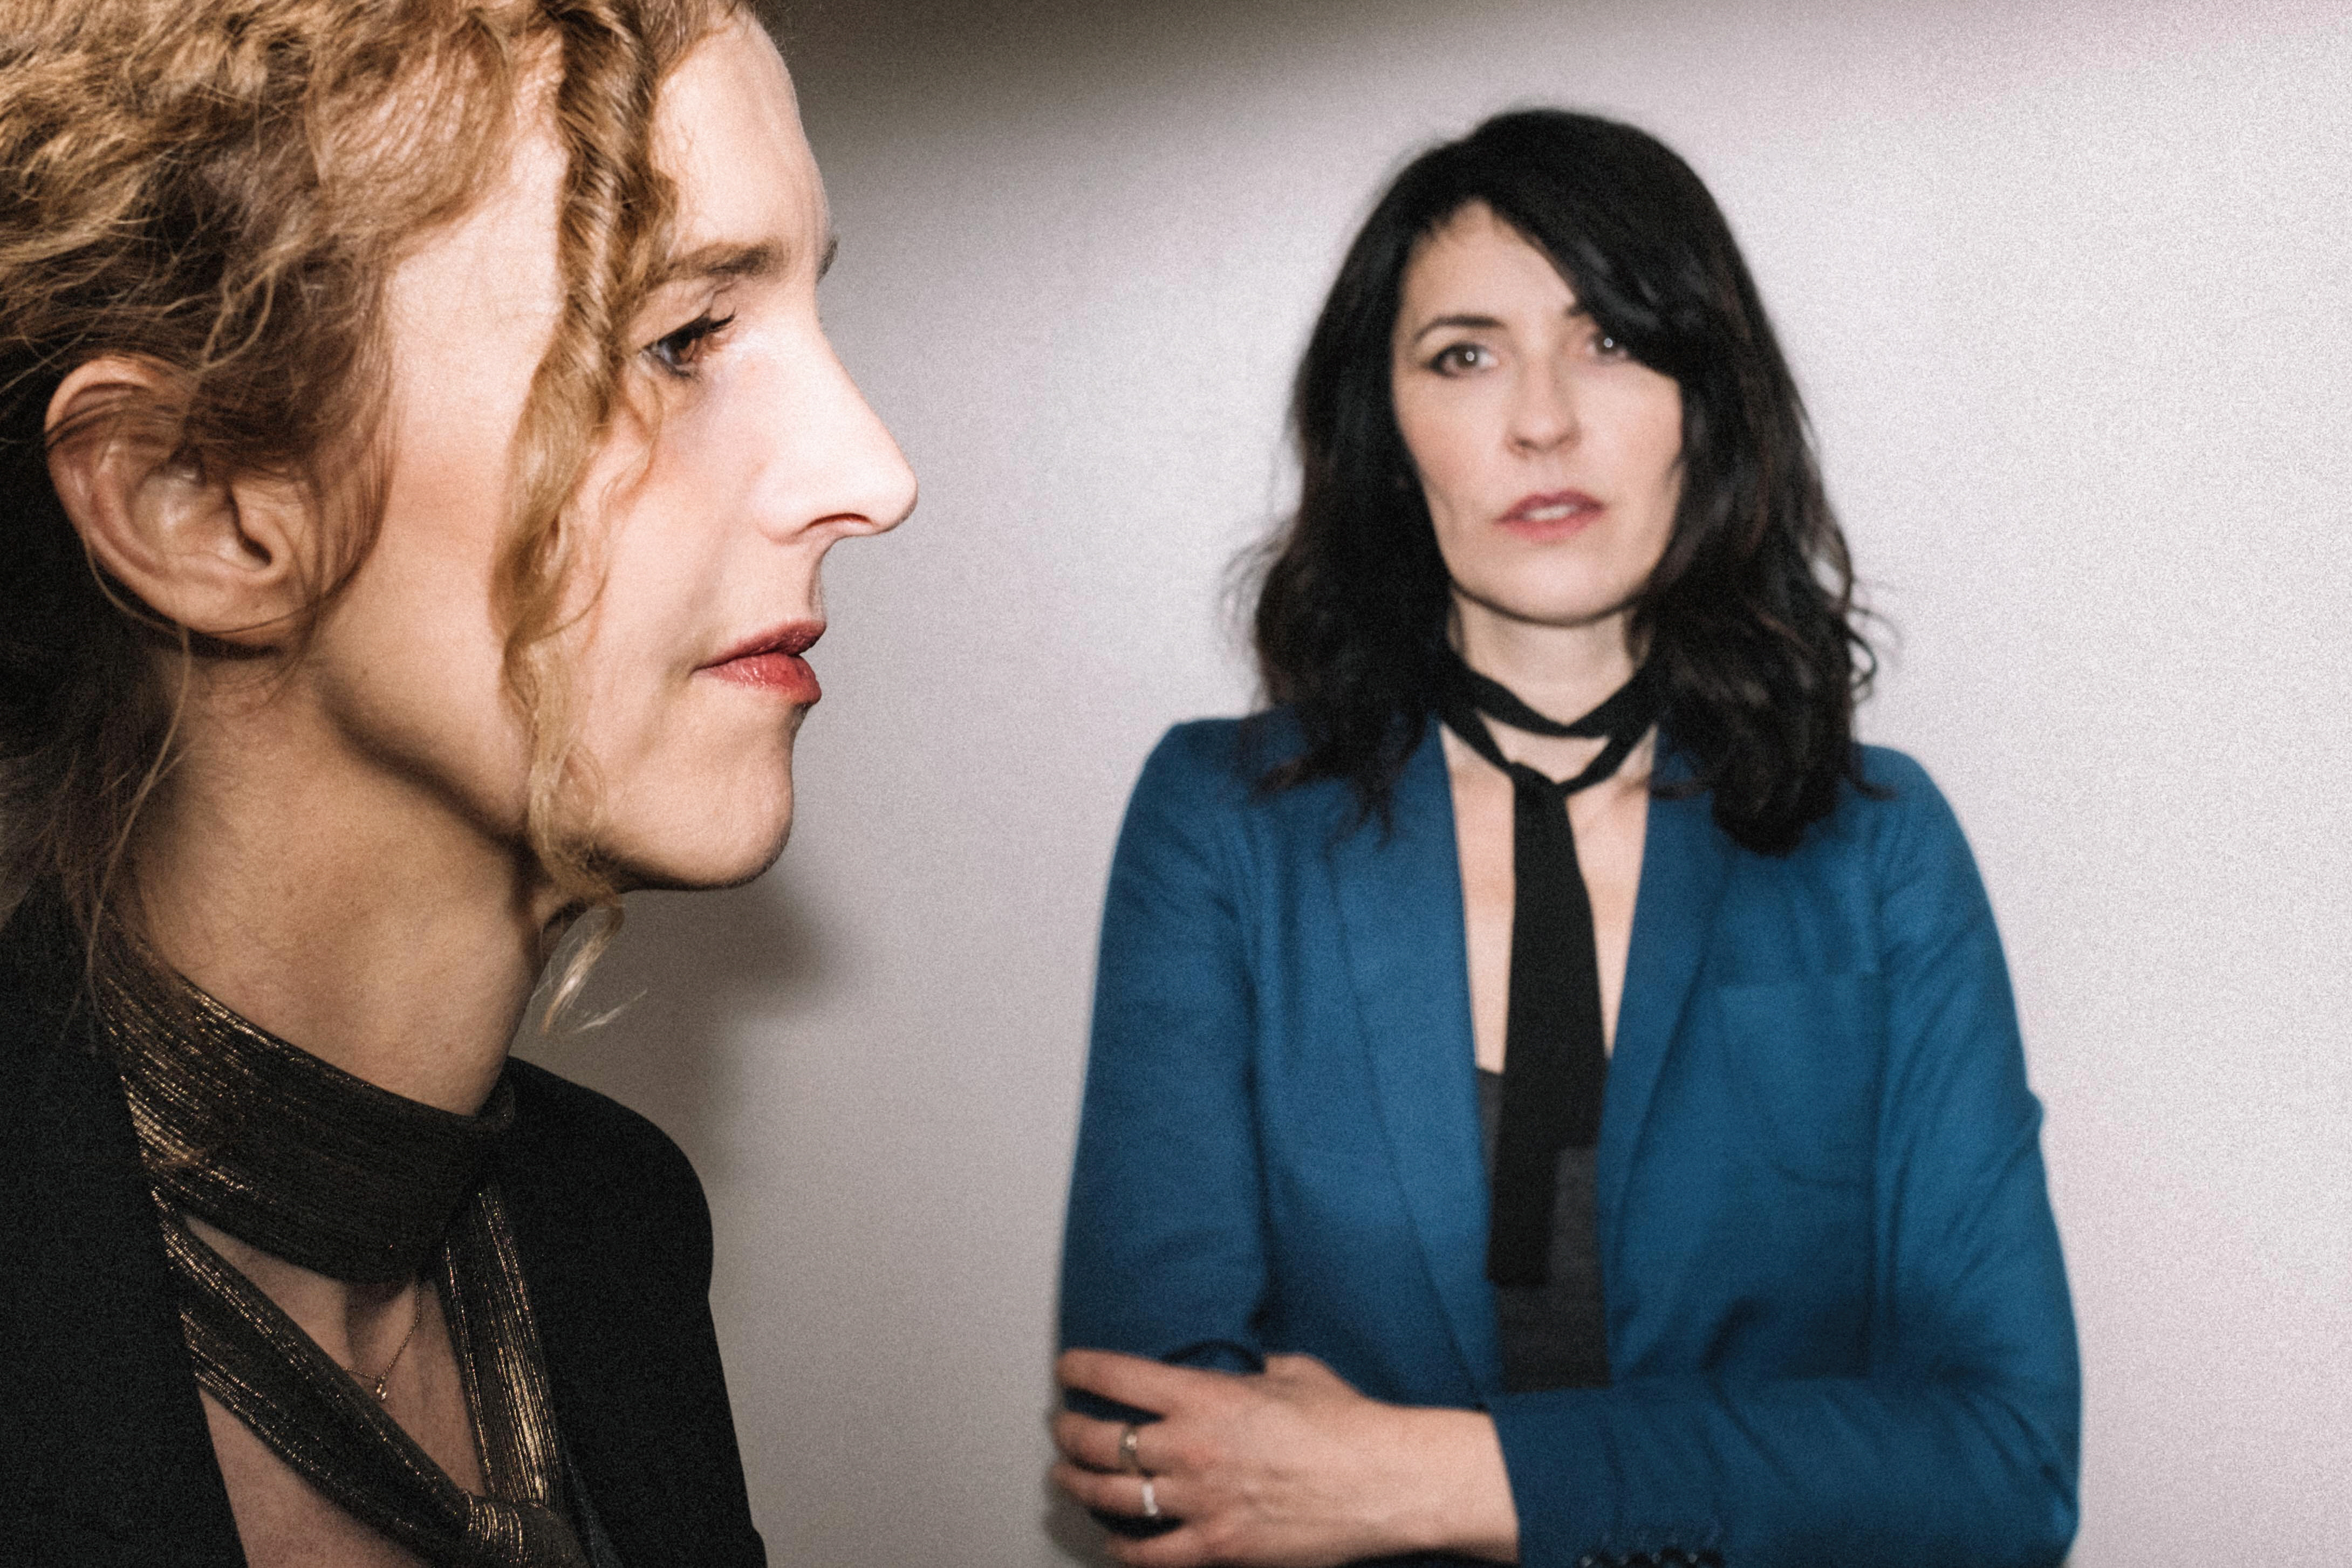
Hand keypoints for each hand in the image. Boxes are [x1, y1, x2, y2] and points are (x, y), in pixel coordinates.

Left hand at [1050, 1349, 1517, 1566]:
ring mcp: (1199, 1501)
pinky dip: (1122, 1548)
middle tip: (1061, 1426)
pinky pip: (1149, 1555)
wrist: (1383, 1481)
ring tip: (1067, 1476)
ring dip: (1079, 1484)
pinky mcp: (1217, 1546)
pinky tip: (1112, 1540)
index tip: (1069, 1369)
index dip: (1081, 1369)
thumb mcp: (1292, 1372)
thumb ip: (1251, 1371)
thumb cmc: (1346, 1423)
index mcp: (1205, 1395)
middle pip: (1098, 1440)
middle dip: (1068, 1431)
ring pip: (1111, 1495)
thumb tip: (1240, 1369)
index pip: (1117, 1375)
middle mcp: (1190, 1446)